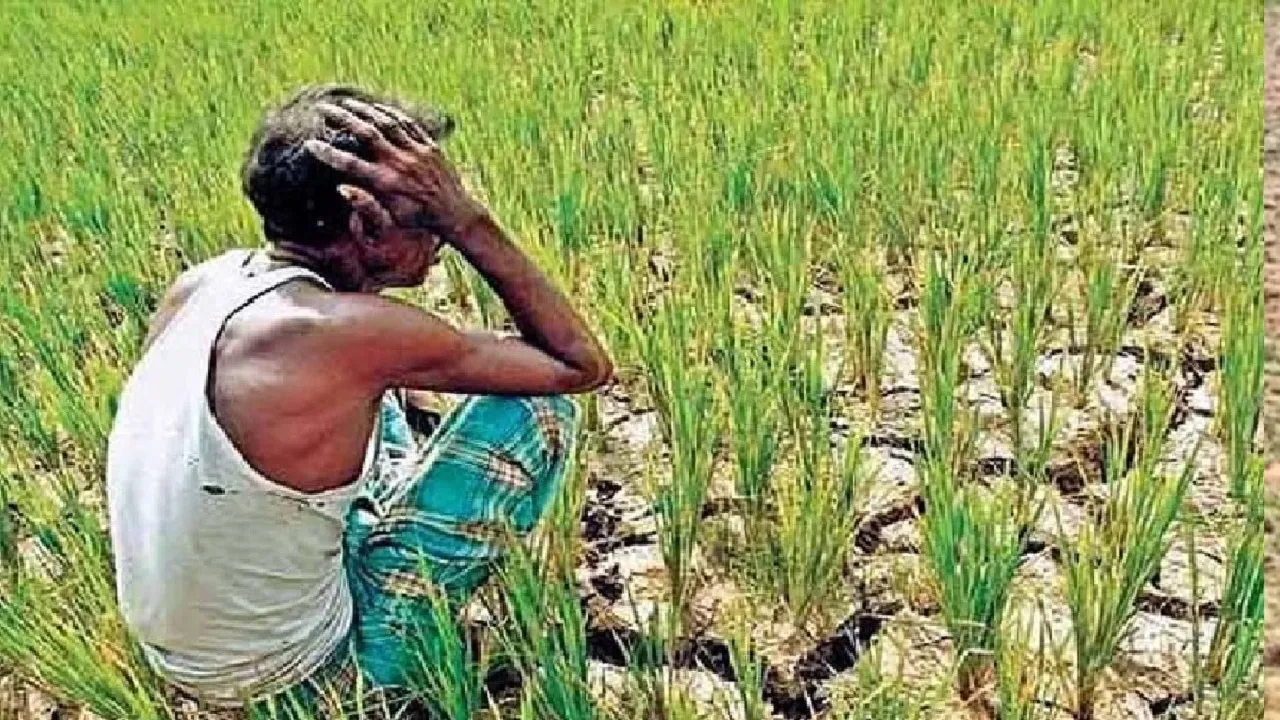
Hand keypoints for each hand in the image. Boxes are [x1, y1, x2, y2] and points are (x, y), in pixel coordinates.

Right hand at [304, 98, 488, 241]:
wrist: (454, 213)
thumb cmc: (418, 219)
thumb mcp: (390, 217)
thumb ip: (366, 202)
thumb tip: (341, 188)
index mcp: (387, 184)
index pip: (350, 165)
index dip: (328, 154)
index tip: (310, 144)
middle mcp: (400, 164)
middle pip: (366, 134)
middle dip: (342, 118)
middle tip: (322, 109)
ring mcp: (416, 152)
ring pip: (386, 123)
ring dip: (363, 110)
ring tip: (345, 103)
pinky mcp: (429, 147)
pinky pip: (408, 124)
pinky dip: (390, 114)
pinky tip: (376, 108)